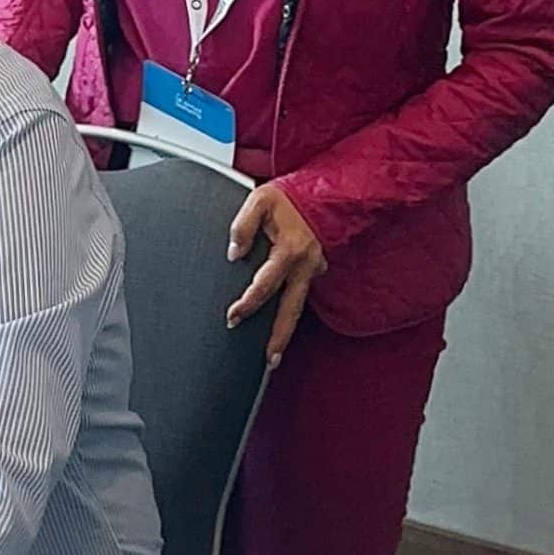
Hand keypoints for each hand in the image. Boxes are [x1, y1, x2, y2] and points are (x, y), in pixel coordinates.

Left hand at [224, 181, 325, 366]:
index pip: (266, 285)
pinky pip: (300, 297)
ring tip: (274, 356)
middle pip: (291, 310)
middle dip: (278, 337)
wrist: (321, 194)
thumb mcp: (260, 200)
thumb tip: (234, 254)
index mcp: (290, 250)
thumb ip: (243, 226)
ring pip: (298, 308)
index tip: (233, 317)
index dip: (248, 303)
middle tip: (268, 360)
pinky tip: (279, 328)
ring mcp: (313, 271)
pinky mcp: (314, 272)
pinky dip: (290, 314)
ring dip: (286, 333)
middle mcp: (305, 266)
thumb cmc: (287, 197)